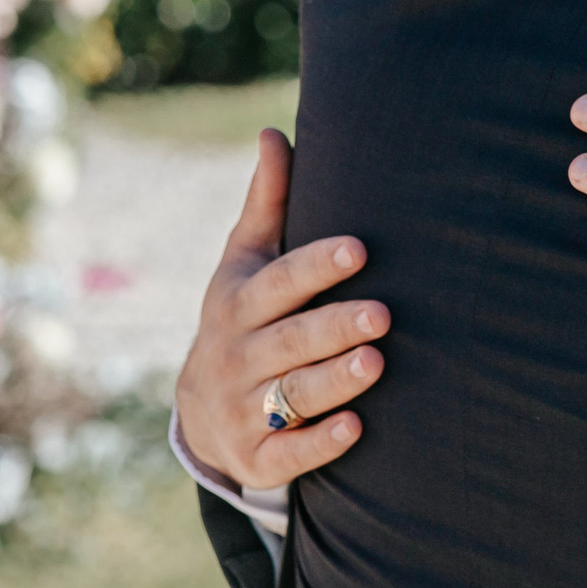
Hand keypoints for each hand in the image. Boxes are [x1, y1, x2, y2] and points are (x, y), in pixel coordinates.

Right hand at [172, 130, 390, 489]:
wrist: (203, 411)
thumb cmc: (245, 316)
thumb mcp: (246, 262)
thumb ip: (269, 203)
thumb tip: (274, 132)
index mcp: (238, 303)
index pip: (278, 283)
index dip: (316, 267)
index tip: (359, 248)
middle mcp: (236, 355)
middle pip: (288, 340)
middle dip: (333, 327)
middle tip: (383, 314)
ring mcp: (243, 408)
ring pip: (291, 395)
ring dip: (334, 381)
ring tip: (376, 362)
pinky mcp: (257, 455)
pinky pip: (287, 454)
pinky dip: (319, 444)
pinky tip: (355, 428)